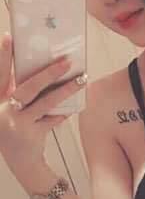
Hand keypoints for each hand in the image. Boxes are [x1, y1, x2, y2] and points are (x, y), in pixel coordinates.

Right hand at [0, 32, 85, 173]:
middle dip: (48, 73)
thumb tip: (44, 69)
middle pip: (27, 87)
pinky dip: (63, 112)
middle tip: (66, 61)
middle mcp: (2, 111)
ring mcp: (17, 124)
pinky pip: (53, 119)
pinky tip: (75, 106)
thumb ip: (16, 91)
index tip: (10, 36)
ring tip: (82, 79)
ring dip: (66, 90)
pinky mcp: (32, 135)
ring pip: (46, 103)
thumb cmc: (15, 128)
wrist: (19, 162)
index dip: (3, 55)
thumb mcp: (9, 108)